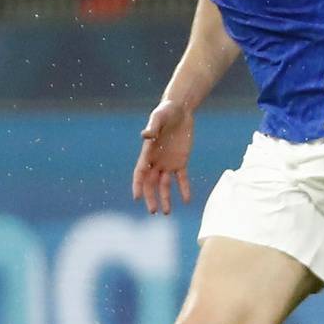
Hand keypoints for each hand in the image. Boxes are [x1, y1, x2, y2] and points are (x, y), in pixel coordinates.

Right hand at [132, 99, 193, 214]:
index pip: (140, 173)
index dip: (138, 185)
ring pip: (165, 185)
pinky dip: (184, 189)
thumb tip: (145, 136)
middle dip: (151, 197)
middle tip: (153, 211)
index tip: (136, 197)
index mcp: (147, 153)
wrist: (180, 110)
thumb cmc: (165, 112)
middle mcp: (156, 161)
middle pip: (151, 183)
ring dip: (165, 198)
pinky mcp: (181, 161)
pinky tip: (187, 200)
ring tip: (166, 212)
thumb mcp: (158, 118)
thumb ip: (152, 128)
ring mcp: (168, 163)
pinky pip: (182, 178)